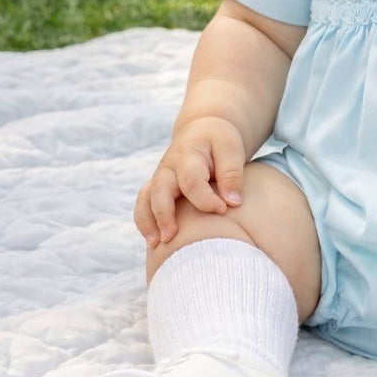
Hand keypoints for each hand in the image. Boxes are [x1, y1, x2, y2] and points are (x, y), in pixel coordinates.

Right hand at [134, 116, 246, 246]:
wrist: (202, 131)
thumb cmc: (219, 141)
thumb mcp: (231, 148)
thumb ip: (232, 174)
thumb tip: (233, 203)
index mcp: (188, 155)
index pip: (191, 181)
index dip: (206, 199)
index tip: (223, 210)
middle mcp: (168, 168)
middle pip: (159, 190)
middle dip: (164, 214)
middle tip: (172, 237)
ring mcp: (160, 178)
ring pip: (145, 199)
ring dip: (148, 222)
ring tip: (156, 245)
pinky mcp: (157, 189)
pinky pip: (144, 205)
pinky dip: (145, 223)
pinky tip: (154, 244)